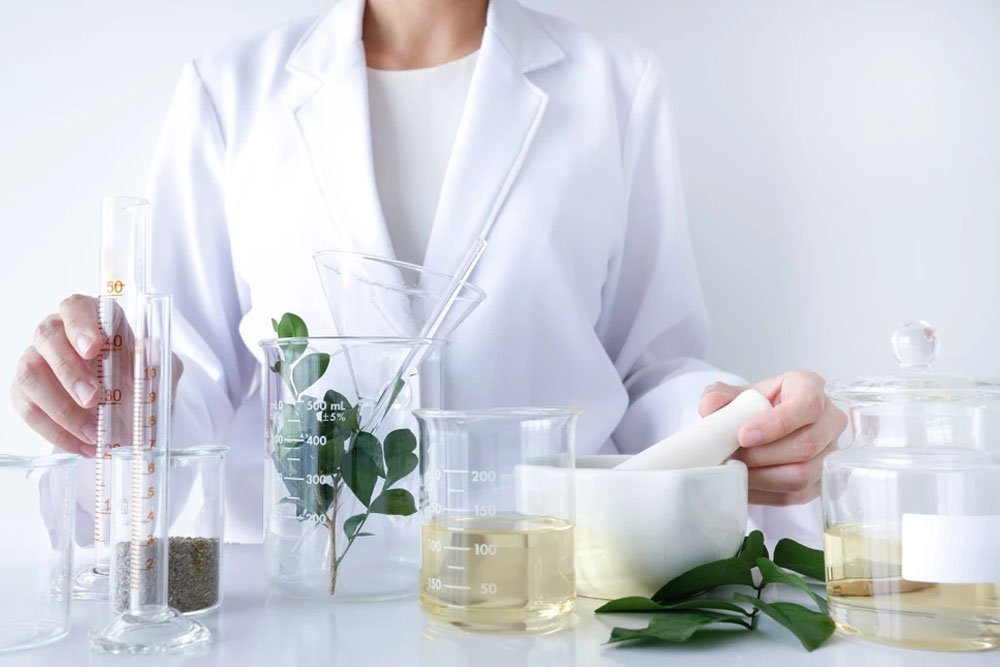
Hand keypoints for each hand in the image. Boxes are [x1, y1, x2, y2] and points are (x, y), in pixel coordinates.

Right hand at [10, 294, 182, 456]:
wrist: (131, 404)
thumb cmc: (140, 375)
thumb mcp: (161, 367)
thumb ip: (158, 365)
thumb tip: (152, 370)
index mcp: (93, 316)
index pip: (77, 306)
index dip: (80, 324)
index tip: (93, 348)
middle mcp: (58, 332)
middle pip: (47, 337)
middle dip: (68, 370)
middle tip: (93, 399)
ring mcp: (37, 359)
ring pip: (30, 374)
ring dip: (60, 407)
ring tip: (92, 433)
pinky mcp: (26, 391)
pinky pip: (26, 408)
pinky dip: (54, 430)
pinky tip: (81, 445)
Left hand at [699, 371, 846, 505]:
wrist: (761, 425)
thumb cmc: (755, 406)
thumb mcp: (736, 394)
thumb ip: (719, 396)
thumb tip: (710, 407)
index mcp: (810, 388)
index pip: (807, 406)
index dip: (777, 423)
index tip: (744, 435)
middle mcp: (830, 420)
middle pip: (806, 445)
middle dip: (762, 455)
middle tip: (732, 455)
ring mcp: (830, 453)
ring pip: (801, 475)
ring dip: (761, 476)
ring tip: (735, 469)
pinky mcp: (820, 482)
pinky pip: (793, 495)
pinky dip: (763, 493)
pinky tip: (742, 484)